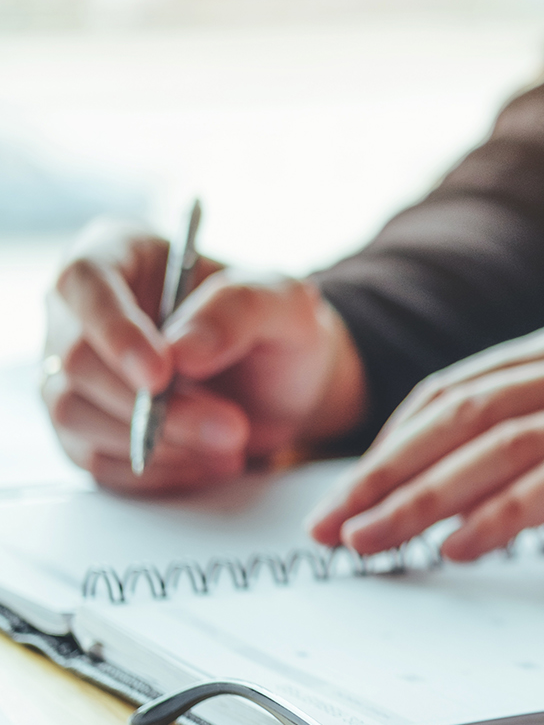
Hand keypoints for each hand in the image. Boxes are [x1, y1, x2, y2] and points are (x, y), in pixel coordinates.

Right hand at [43, 219, 366, 492]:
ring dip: (158, 442)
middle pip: (77, 359)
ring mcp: (74, 372)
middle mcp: (82, 311)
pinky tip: (207, 462)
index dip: (115, 332)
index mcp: (120, 254)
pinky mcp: (84, 427)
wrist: (288, 387)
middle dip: (155, 406)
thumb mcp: (285, 304)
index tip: (160, 376)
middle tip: (231, 428)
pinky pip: (92, 459)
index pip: (83, 281)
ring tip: (232, 444)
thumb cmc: (281, 330)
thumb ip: (238, 310)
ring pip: (75, 413)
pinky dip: (155, 471)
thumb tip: (180, 350)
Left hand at [305, 311, 543, 596]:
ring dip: (423, 499)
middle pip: (468, 407)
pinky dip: (497, 516)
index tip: (349, 492)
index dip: (395, 441)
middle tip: (335, 523)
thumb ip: (533, 442)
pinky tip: (456, 550)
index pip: (463, 385)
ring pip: (500, 443)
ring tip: (373, 543)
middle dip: (389, 470)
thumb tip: (425, 490)